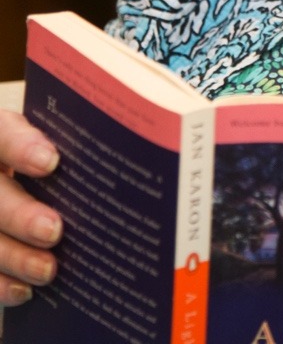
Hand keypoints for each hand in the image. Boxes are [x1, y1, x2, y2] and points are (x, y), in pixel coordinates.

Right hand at [0, 110, 61, 305]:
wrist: (18, 176)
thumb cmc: (53, 154)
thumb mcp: (60, 140)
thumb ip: (76, 147)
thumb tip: (127, 157)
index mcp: (2, 135)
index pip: (2, 134)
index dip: (21, 146)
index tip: (51, 162)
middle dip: (20, 214)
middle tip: (54, 230)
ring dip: (13, 256)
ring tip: (48, 269)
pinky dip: (0, 283)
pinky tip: (25, 290)